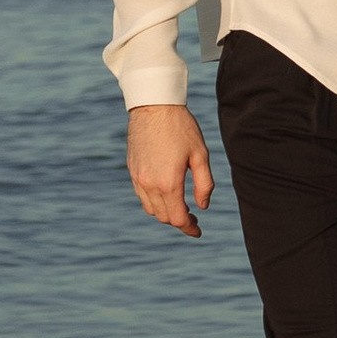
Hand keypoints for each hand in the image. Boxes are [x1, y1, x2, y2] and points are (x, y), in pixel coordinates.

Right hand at [126, 103, 211, 237]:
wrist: (154, 105)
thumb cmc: (181, 128)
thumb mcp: (200, 154)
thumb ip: (204, 184)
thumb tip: (202, 206)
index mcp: (169, 183)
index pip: (178, 218)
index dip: (189, 229)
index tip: (198, 232)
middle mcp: (150, 184)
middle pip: (163, 217)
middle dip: (179, 221)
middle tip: (193, 218)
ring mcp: (138, 178)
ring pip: (150, 208)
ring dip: (165, 213)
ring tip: (180, 207)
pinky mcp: (132, 170)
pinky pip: (141, 196)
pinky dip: (153, 202)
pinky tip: (165, 194)